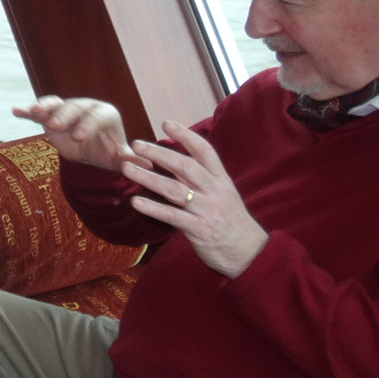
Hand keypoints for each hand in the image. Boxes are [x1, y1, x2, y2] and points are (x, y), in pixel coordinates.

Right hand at [13, 95, 133, 172]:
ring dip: (44, 107)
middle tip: (54, 126)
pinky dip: (27, 110)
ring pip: (56, 104)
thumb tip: (147, 165)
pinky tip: (16, 111)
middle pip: (73, 107)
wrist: (89, 152)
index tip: (77, 137)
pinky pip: (39, 110)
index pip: (96, 115)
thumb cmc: (106, 153)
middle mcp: (85, 107)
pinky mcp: (50, 114)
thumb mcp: (117, 159)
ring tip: (33, 112)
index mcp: (105, 114)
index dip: (87, 124)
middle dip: (64, 116)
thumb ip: (129, 160)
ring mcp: (66, 109)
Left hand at [121, 122, 268, 277]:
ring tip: (127, 168)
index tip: (166, 123)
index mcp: (221, 180)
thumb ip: (202, 179)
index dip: (186, 136)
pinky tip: (136, 202)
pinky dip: (154, 208)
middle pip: (186, 167)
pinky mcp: (200, 229)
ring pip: (175, 190)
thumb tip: (175, 160)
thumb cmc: (231, 222)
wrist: (251, 254)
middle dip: (160, 153)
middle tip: (137, 144)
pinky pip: (173, 216)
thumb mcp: (223, 195)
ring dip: (148, 177)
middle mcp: (215, 192)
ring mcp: (207, 210)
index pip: (205, 152)